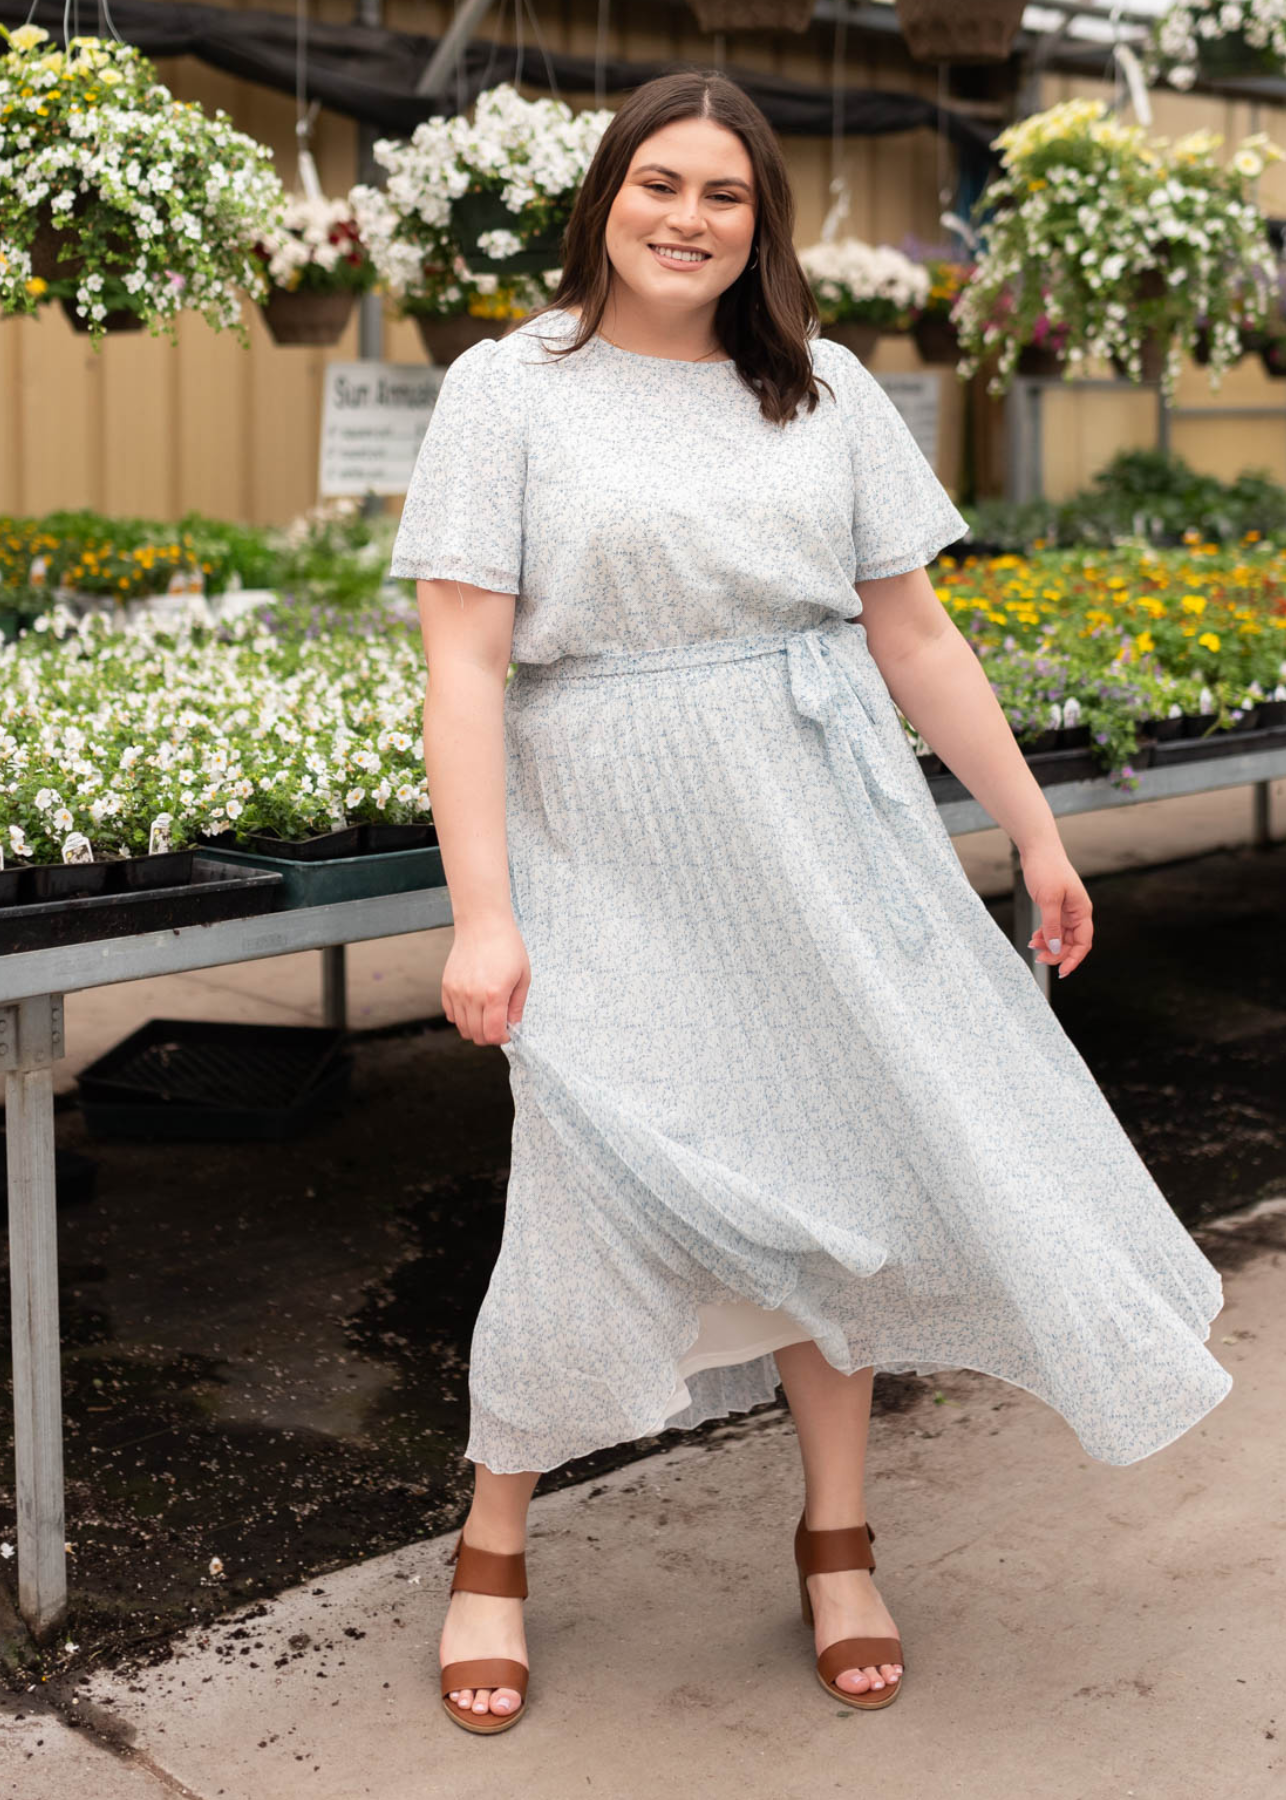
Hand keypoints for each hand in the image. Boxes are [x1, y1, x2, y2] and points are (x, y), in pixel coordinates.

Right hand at [442, 915, 529, 1043]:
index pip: (493, 1034)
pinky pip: (451, 1014)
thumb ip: (517, 1006)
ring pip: (462, 1028)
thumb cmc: (507, 947)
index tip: (508, 1032)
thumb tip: (514, 1026)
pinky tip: (473, 1006)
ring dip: (475, 1028)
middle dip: (490, 1036)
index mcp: (494, 995)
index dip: (503, 1038)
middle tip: (498, 1025)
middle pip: (476, 1035)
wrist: (483, 925)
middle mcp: (472, 996)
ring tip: (486, 1015)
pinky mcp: (447, 986)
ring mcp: (457, 992)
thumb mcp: (523, 976)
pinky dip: (462, 1017)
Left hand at [1018, 839, 1092, 979]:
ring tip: (1032, 946)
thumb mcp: (1048, 900)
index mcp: (1082, 910)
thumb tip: (1055, 949)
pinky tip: (1034, 939)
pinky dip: (1044, 935)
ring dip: (1048, 945)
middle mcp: (1076, 912)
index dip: (1074, 959)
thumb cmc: (1047, 869)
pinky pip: (1053, 928)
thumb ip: (1052, 926)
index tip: (1062, 971)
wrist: (1038, 849)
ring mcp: (1065, 910)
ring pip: (1060, 937)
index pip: (1083, 942)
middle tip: (1039, 958)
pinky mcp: (1054, 906)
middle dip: (1056, 953)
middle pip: (1071, 942)